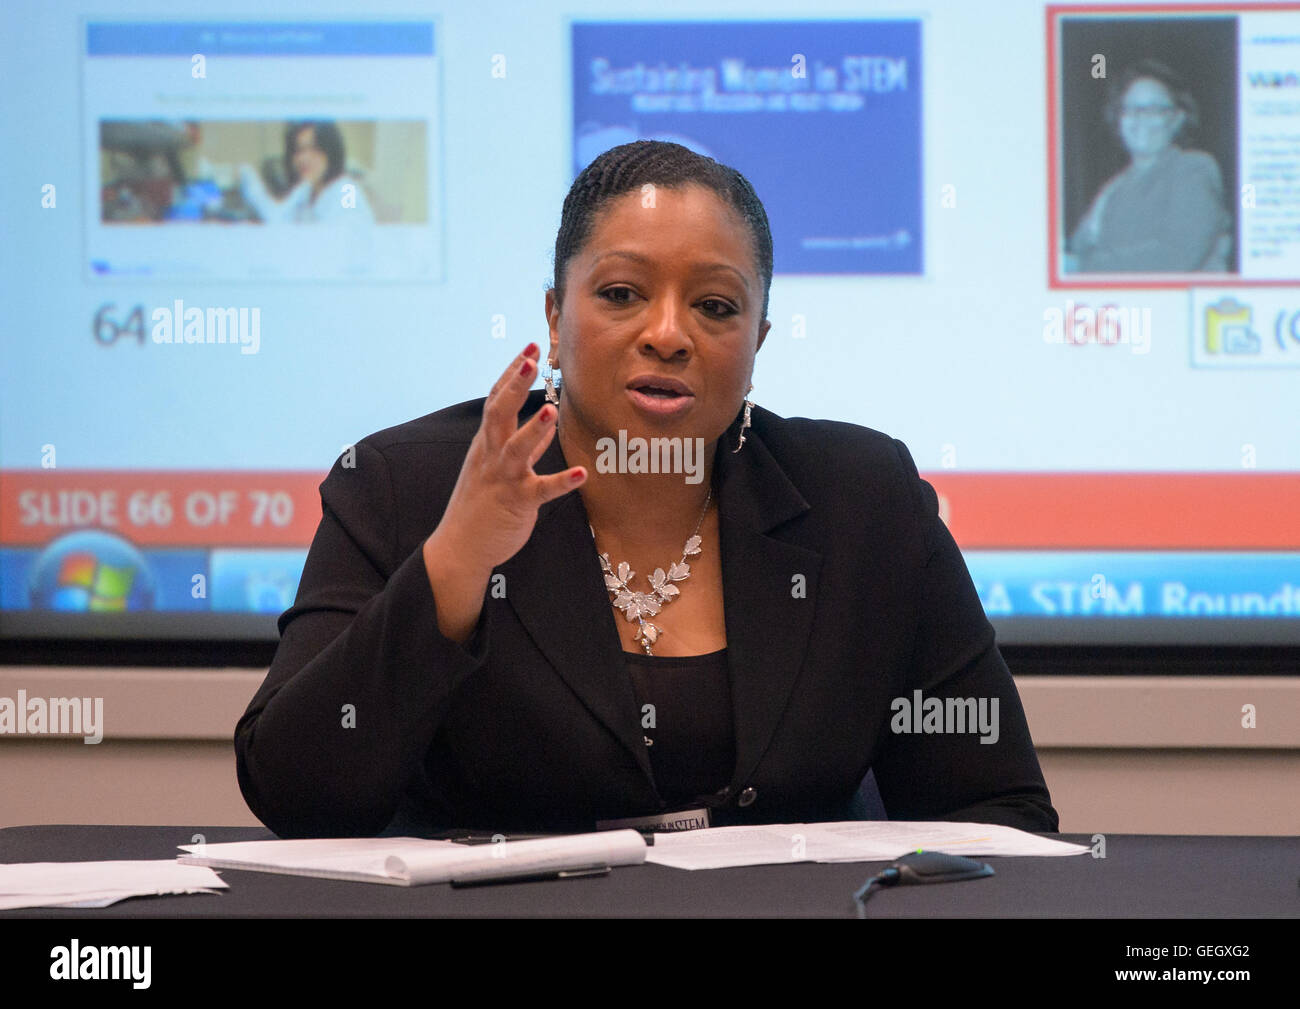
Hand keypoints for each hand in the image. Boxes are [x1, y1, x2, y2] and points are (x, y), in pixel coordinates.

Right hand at [426, 344, 585, 575]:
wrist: (461, 546)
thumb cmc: (481, 503)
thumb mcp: (498, 466)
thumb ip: (525, 443)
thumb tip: (546, 422)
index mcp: (487, 442)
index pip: (497, 399)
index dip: (512, 372)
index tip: (529, 347)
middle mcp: (491, 454)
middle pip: (499, 412)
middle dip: (514, 384)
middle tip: (531, 357)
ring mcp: (503, 478)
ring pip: (516, 448)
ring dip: (534, 428)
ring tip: (553, 409)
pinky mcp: (517, 503)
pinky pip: (542, 490)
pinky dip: (563, 481)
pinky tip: (584, 474)